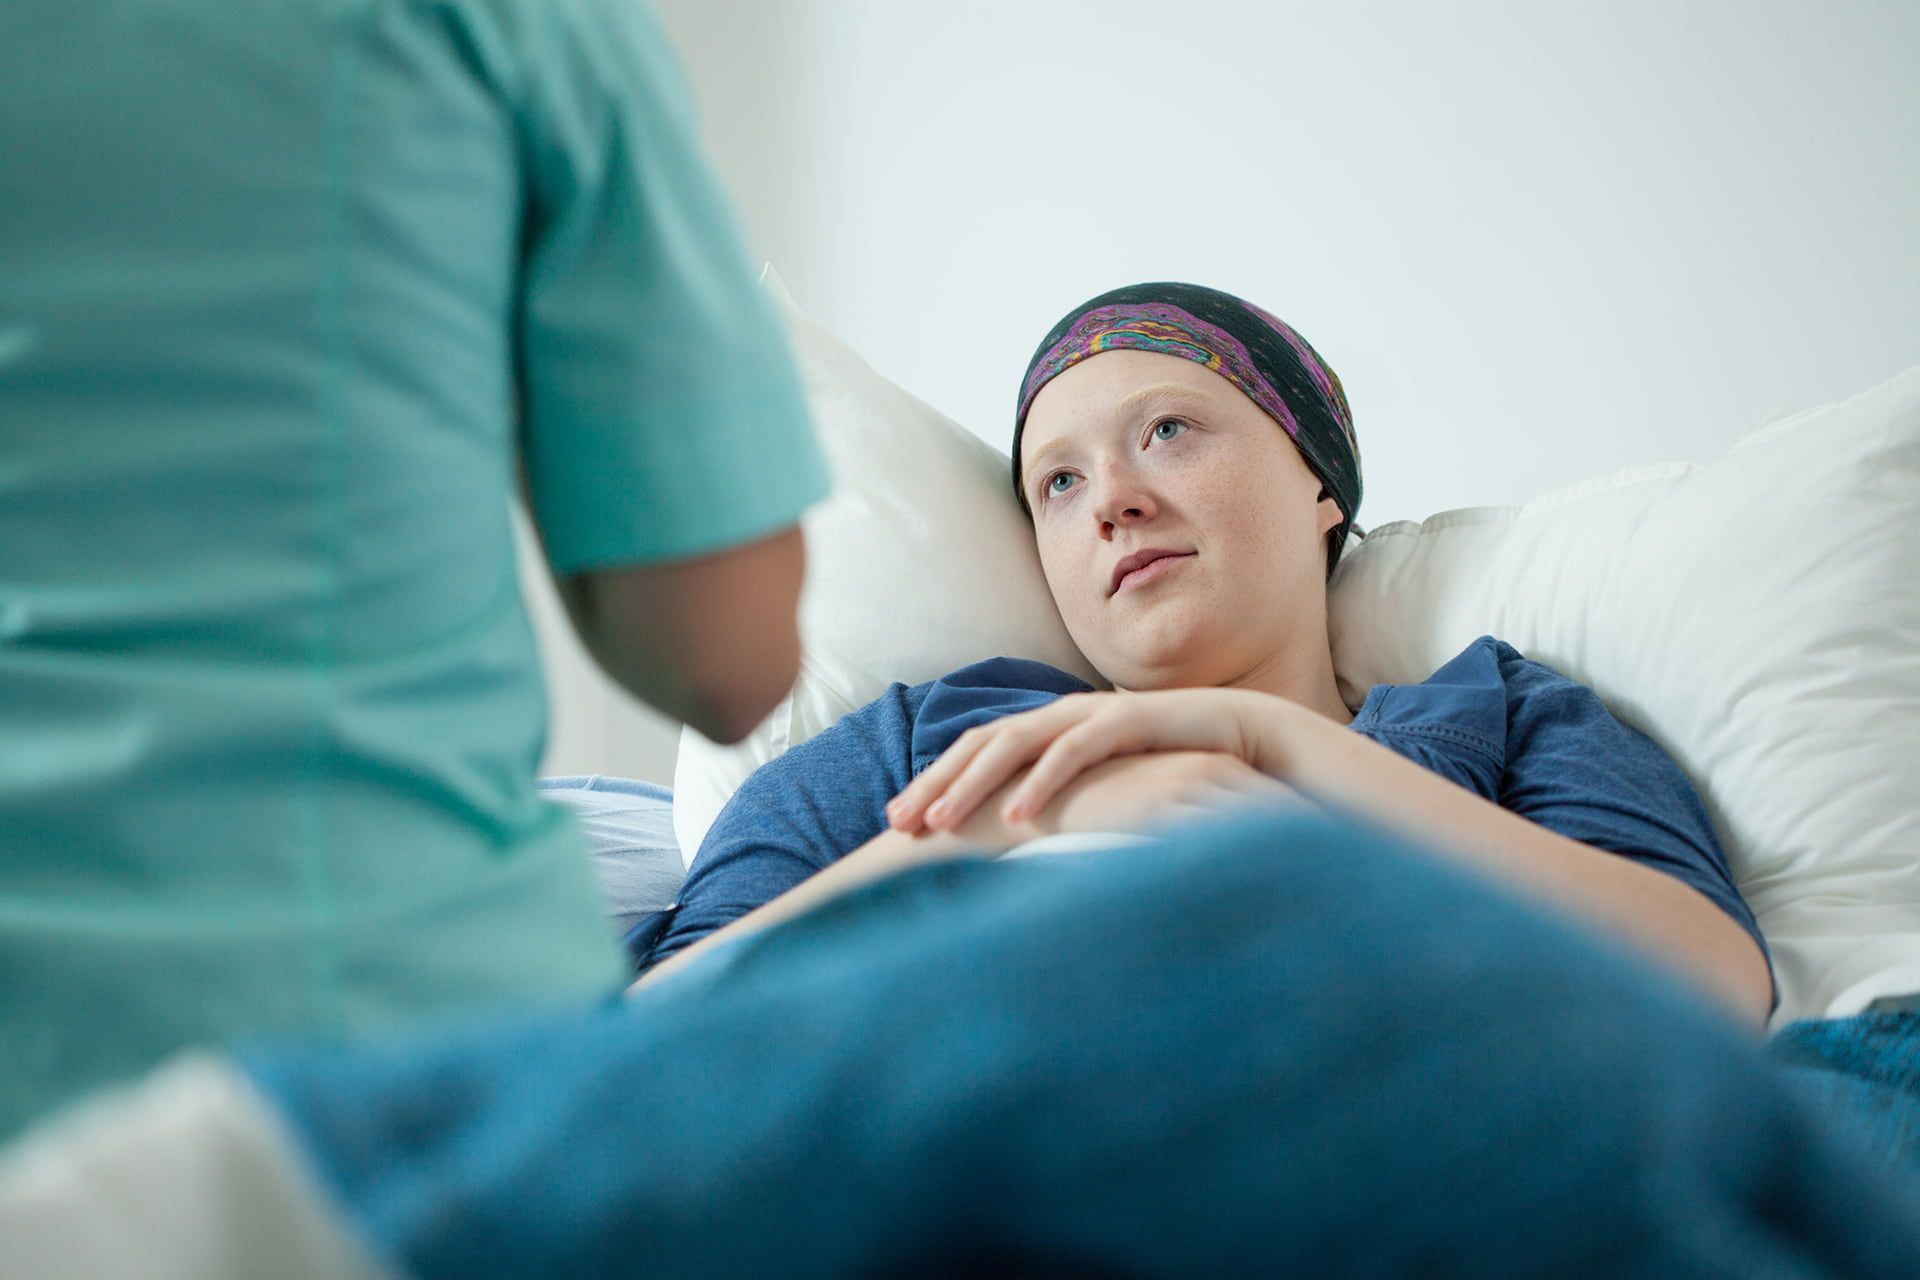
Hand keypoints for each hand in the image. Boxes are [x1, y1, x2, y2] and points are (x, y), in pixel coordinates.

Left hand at [886, 687, 1301, 836]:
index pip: (977, 752)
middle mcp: (1061, 717)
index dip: (936, 782)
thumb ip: (1067, 808)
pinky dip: (1042, 781)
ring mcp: (1092, 714)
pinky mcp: (1128, 721)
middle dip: (935, 782)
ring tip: (941, 823)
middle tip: (895, 822)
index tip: (897, 823)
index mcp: (1051, 730)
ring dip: (972, 783)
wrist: (1251, 739)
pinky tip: (1017, 816)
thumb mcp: (1109, 794)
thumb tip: (1020, 848)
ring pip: (1014, 743)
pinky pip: (1074, 751)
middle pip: (980, 744)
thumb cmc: (1175, 771)